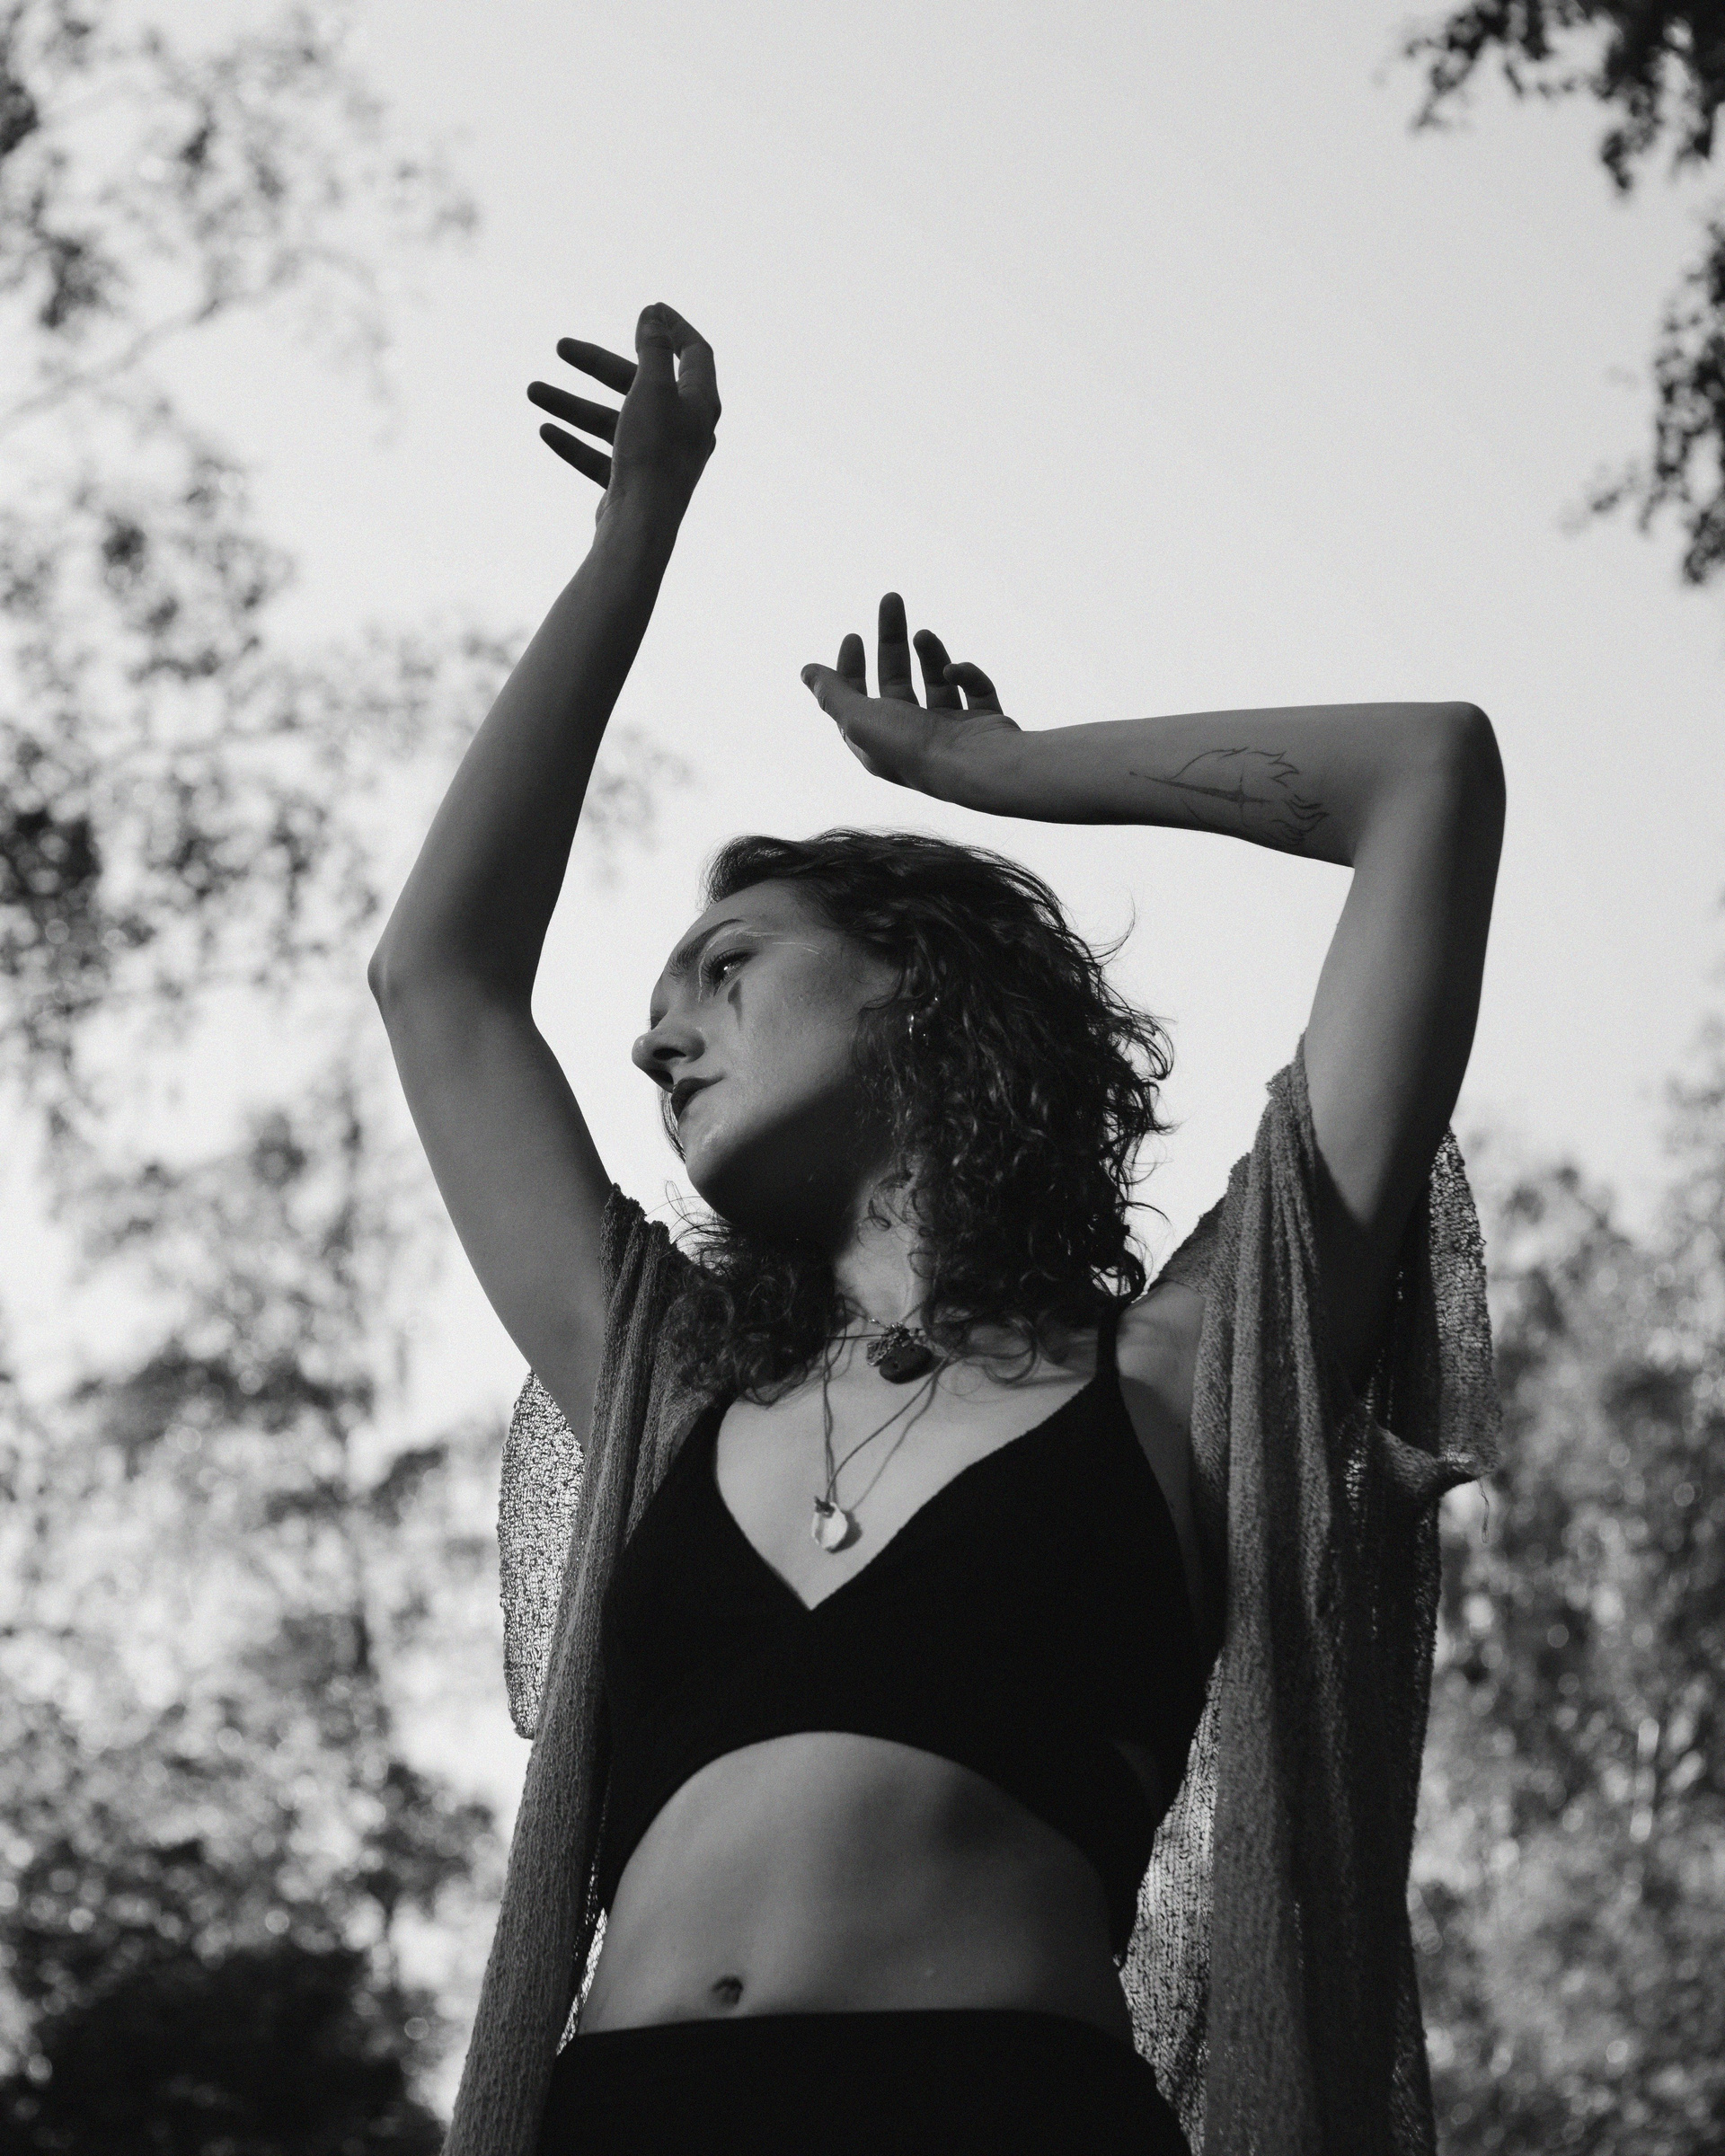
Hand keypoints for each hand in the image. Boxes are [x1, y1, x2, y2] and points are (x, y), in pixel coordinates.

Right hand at [526, 303, 719, 530]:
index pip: (695, 354)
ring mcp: (657, 459)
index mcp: (699, 405)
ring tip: (532, 391)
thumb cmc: (652, 454)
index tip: (650, 308)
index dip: (674, 328)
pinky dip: (576, 443)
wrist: (640, 526)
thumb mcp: (651, 388)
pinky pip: (601, 457)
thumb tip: (654, 315)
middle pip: (640, 384)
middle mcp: (683, 431)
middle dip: (596, 365)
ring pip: (612, 421)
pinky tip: (546, 431)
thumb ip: (653, 349)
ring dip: (571, 404)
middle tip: (560, 346)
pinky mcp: (633, 484)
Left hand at [800, 592, 1024, 811]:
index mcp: (880, 743)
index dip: (850, 669)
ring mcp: (951, 730)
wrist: (978, 765)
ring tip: (923, 634)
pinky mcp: (983, 722)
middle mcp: (913, 738)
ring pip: (937, 682)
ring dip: (929, 653)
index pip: (858, 701)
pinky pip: (974, 689)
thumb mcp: (859, 719)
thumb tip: (807, 672)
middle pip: (896, 682)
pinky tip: (955, 670)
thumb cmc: (914, 747)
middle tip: (891, 600)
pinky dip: (965, 674)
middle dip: (891, 641)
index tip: (854, 636)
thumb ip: (832, 694)